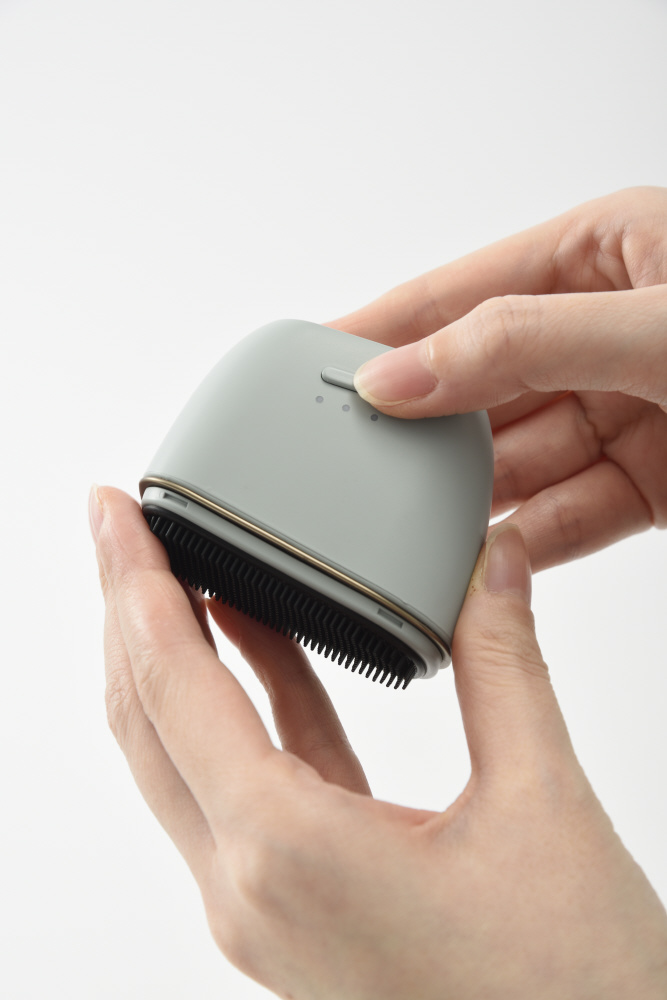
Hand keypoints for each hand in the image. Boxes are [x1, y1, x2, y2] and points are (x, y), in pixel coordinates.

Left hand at [91, 485, 666, 998]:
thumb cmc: (568, 989)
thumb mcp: (541, 805)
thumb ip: (503, 665)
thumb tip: (487, 565)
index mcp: (290, 854)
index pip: (175, 688)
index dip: (136, 586)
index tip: (112, 514)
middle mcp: (252, 888)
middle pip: (151, 722)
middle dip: (129, 612)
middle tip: (125, 526)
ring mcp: (265, 905)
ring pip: (183, 756)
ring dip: (176, 659)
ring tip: (180, 571)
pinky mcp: (296, 905)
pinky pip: (246, 783)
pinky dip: (243, 704)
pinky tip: (256, 645)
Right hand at [335, 186, 666, 570]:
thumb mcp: (653, 323)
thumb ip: (520, 343)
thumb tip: (403, 374)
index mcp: (602, 254)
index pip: (464, 292)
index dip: (387, 329)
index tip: (315, 362)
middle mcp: (603, 332)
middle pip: (483, 387)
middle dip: (426, 428)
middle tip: (358, 459)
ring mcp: (627, 409)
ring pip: (519, 460)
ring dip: (468, 495)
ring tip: (410, 522)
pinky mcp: (649, 483)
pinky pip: (568, 515)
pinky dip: (523, 543)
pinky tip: (478, 558)